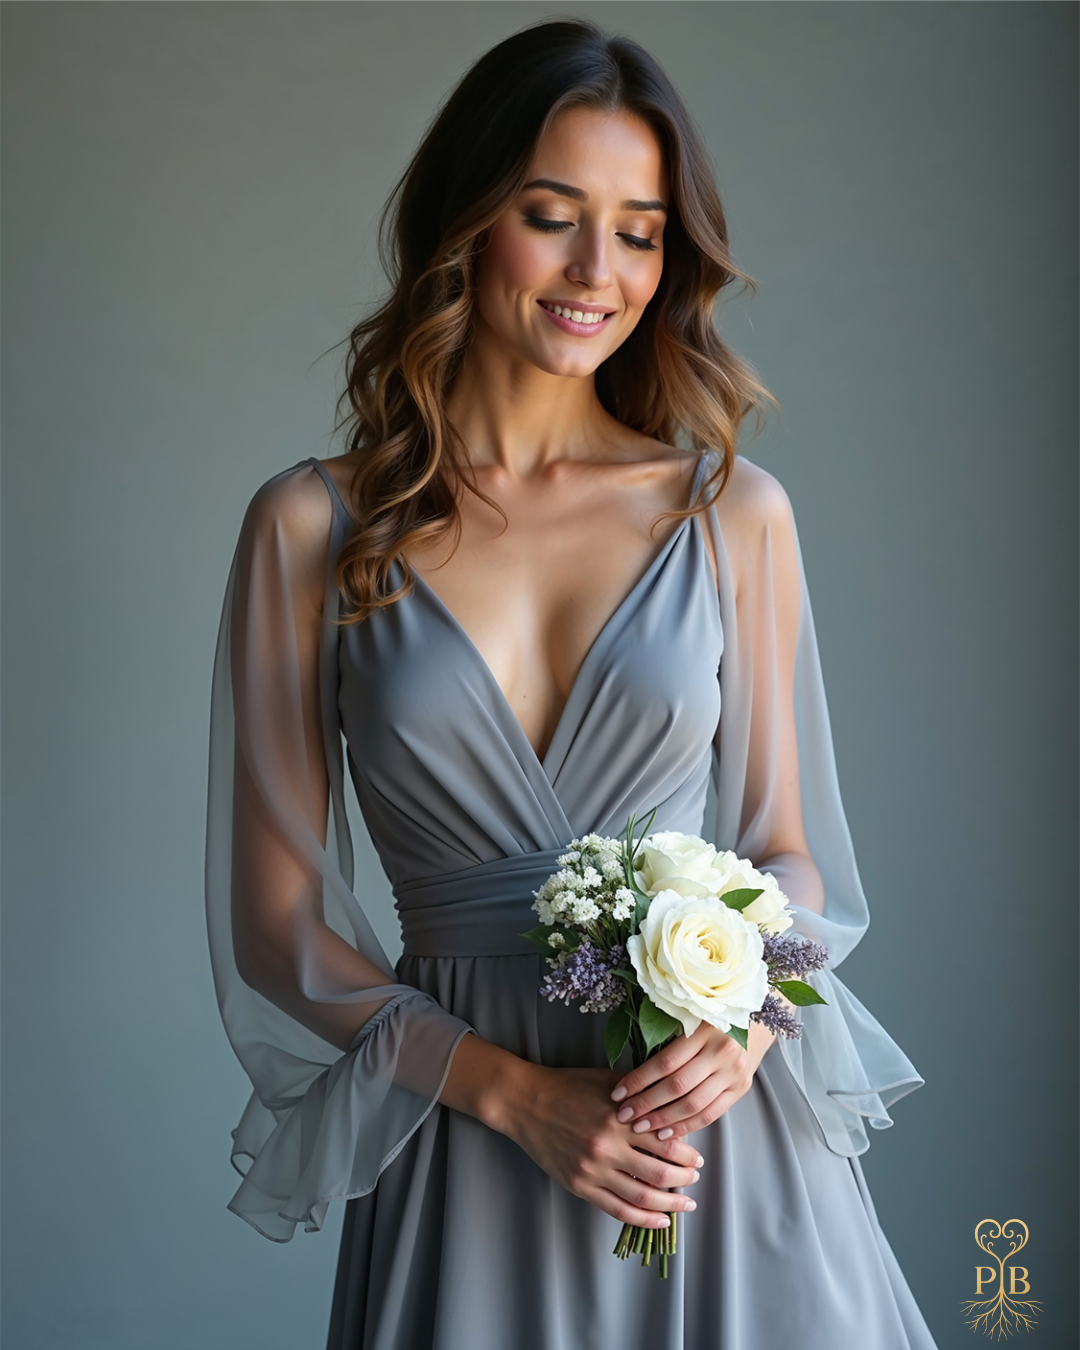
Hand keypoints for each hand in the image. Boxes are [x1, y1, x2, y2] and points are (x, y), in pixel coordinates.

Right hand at [499, 1063, 703, 1229]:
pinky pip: (617, 1210)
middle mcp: (608, 1147)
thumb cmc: (568, 1086)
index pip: (666, 1143)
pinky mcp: (579, 1186)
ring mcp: (592, 1170)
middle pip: (659, 1173)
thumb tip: (672, 1110)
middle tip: (695, 1179)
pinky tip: (660, 1222)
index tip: (697, 1158)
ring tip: (685, 1205)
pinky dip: (643, 1220)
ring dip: (669, 1205)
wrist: (526, 1103)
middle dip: (684, 1180)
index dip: (687, 1154)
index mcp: (618, 1119)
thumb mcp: (607, 1082)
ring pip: (641, 1198)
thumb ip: (640, 1094)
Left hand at [608, 1020, 775, 1139]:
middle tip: (623, 1116)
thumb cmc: (712, 1020)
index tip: (618, 1093)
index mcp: (703, 1030)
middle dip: (646, 1104)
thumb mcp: (690, 1020)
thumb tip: (631, 1074)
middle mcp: (721, 1052)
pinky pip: (710, 1114)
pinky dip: (686, 1126)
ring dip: (663, 1120)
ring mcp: (733, 1073)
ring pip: (693, 1105)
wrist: (755, 1022)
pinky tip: (666, 1133)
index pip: (665, 1062)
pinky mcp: (740, 1089)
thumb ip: (668, 1041)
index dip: (639, 1080)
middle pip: (677, 1086)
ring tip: (640, 1128)